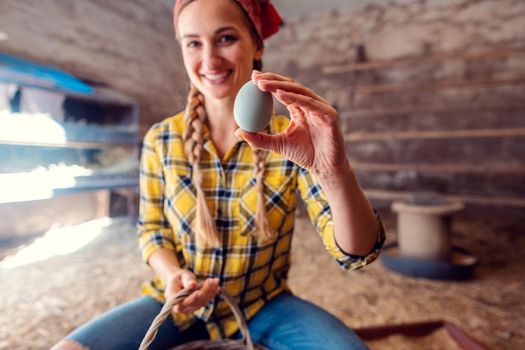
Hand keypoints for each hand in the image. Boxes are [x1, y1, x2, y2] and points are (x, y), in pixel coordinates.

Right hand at [164, 269, 219, 313]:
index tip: (200, 290)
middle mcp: (181, 307)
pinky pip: (206, 300)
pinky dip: (212, 292)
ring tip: (216, 280)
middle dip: (206, 291)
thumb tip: (192, 285)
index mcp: (172, 300)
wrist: (179, 281)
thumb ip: (187, 280)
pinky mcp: (197, 306)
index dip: (193, 297)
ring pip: (202, 301)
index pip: (183, 302)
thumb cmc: (179, 277)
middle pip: (195, 302)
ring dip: (211, 291)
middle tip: (213, 280)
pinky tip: (216, 284)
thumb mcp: (182, 275)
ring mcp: (190, 308)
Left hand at [234, 70, 348, 177]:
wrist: (324, 168)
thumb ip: (259, 138)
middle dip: (272, 79)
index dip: (268, 82)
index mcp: (300, 108)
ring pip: (300, 91)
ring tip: (263, 85)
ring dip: (281, 86)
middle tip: (255, 78)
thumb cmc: (304, 155)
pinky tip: (280, 95)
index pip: (283, 90)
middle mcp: (311, 104)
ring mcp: (322, 108)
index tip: (251, 78)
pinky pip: (311, 104)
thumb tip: (237, 131)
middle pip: (291, 86)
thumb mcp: (277, 145)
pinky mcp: (330, 115)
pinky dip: (296, 98)